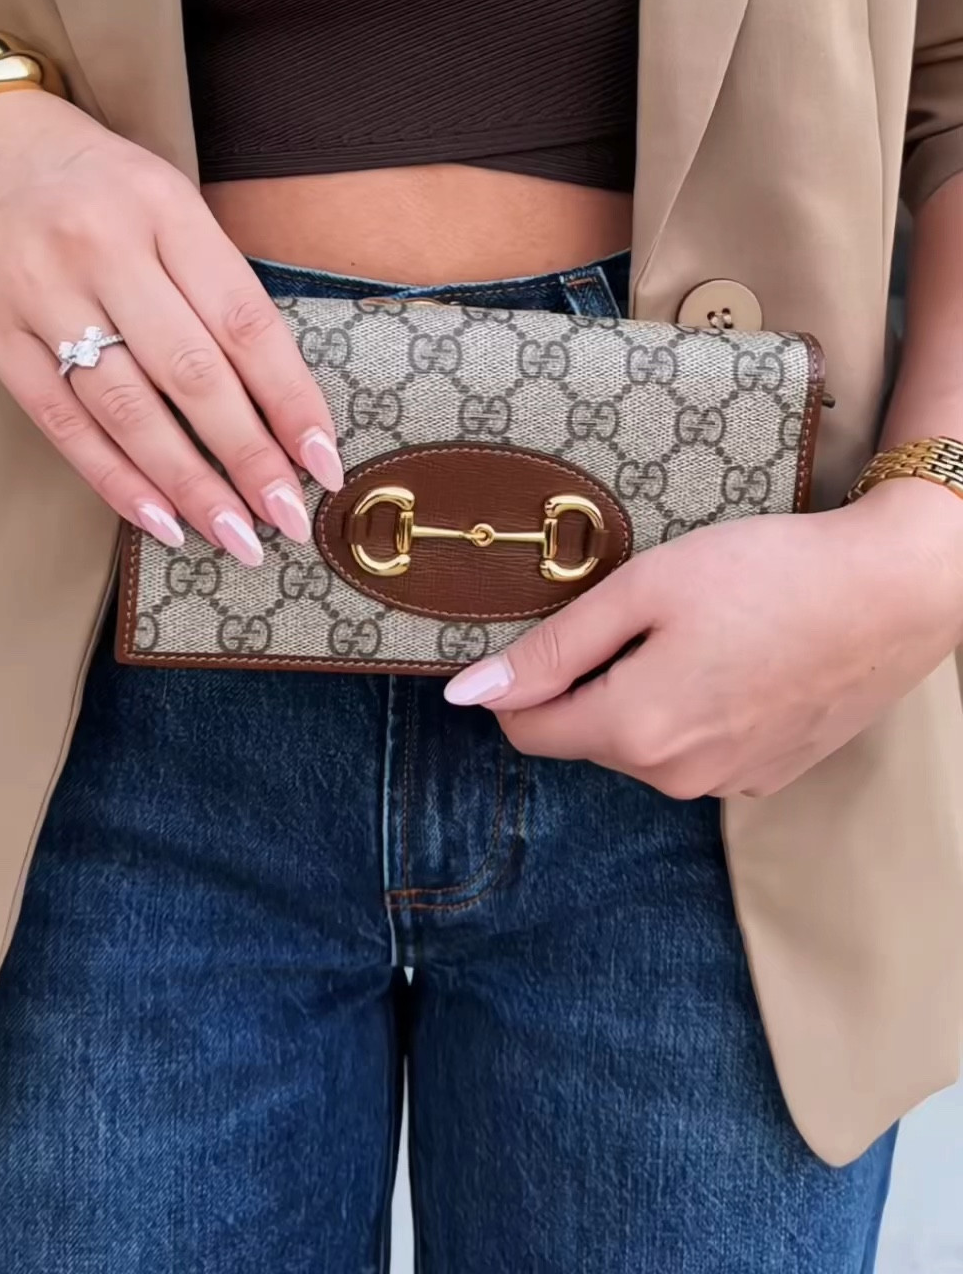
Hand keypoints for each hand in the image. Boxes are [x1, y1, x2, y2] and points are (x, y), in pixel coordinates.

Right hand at [0, 90, 343, 557]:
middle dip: (249, 457)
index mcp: (164, 207)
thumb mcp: (164, 196)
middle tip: (287, 517)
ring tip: (236, 535)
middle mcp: (104, 249)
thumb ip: (214, 278)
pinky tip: (161, 519)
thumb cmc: (90, 181)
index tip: (323, 459)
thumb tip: (279, 394)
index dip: (290, 398)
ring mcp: (43, 295)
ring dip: (190, 485)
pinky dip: (117, 478)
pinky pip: (65, 424)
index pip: (244, 320)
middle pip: (192, 374)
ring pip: (130, 411)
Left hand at [444, 478, 962, 796]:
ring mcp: (727, 784)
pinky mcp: (767, 774)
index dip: (522, 675)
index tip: (552, 625)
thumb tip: (468, 694)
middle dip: (593, 676)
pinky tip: (737, 654)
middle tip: (647, 608)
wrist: (889, 591)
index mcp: (634, 731)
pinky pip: (697, 745)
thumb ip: (552, 648)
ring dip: (646, 690)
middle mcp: (676, 778)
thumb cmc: (767, 574)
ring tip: (701, 626)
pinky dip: (699, 704)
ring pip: (644, 740)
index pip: (528, 728)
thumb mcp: (643, 588)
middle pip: (587, 732)